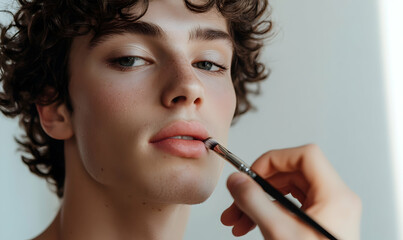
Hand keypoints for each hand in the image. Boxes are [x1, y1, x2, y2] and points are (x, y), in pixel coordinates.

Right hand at [221, 144, 360, 238]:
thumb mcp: (279, 233)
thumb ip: (254, 202)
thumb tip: (237, 181)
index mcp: (335, 196)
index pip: (305, 156)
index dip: (275, 159)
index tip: (253, 173)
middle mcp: (335, 200)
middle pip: (292, 174)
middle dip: (259, 186)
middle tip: (238, 199)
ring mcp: (327, 211)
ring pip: (287, 191)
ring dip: (259, 201)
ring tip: (237, 219)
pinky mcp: (317, 222)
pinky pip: (288, 207)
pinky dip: (268, 212)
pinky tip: (251, 224)